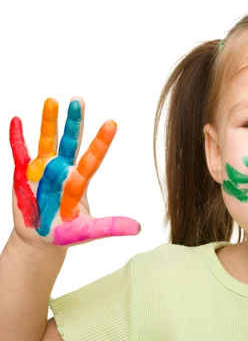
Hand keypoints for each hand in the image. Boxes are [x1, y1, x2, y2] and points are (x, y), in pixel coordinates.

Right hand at [10, 97, 140, 248]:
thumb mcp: (88, 231)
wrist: (40, 239)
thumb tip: (138, 228)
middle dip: (74, 122)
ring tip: (52, 100)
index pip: (92, 158)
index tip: (112, 122)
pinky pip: (19, 152)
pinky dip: (17, 138)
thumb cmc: (66, 234)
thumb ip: (110, 227)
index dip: (101, 142)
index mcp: (79, 182)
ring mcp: (42, 170)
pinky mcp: (23, 175)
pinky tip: (17, 120)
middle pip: (70, 142)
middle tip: (79, 100)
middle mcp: (63, 170)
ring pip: (47, 141)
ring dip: (49, 121)